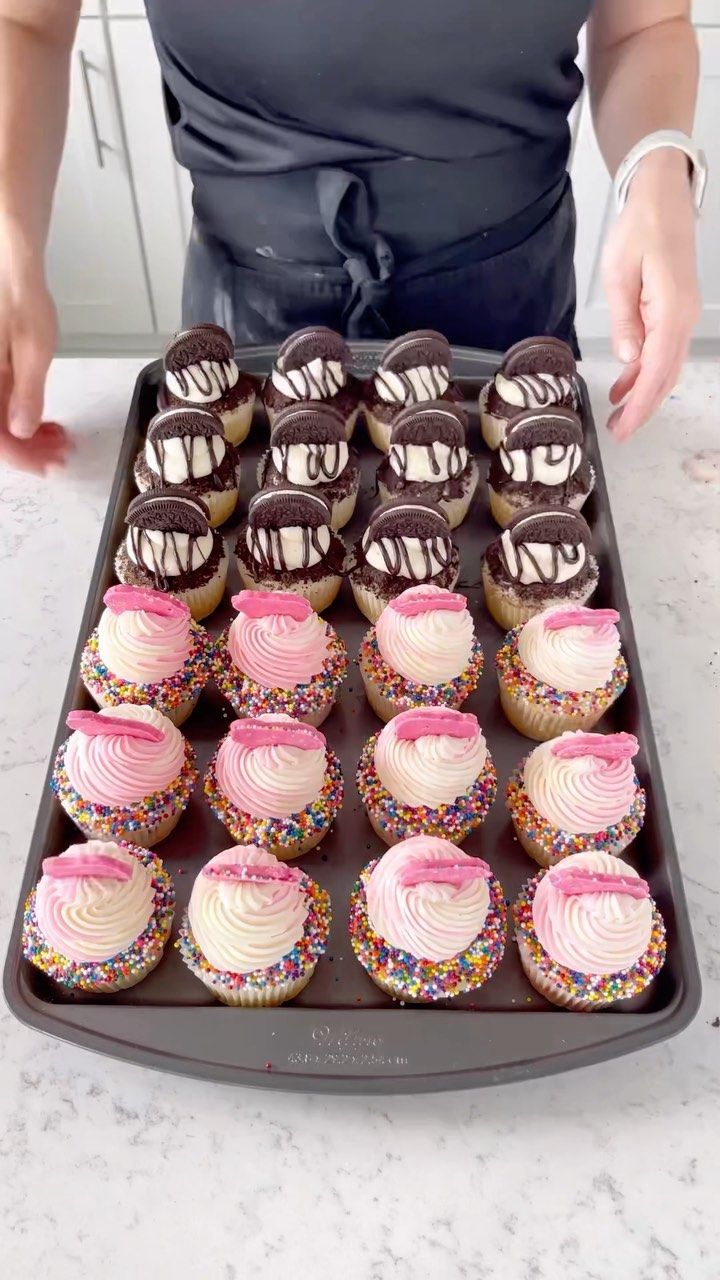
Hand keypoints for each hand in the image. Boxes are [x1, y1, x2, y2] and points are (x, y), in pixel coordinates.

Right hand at [0, 241, 69, 471]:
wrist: (12, 269)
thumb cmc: (21, 301)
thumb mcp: (32, 350)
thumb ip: (27, 394)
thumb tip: (22, 432)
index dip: (22, 458)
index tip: (49, 466)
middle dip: (30, 450)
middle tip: (63, 453)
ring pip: (0, 422)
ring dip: (30, 437)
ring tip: (61, 439)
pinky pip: (2, 406)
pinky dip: (24, 418)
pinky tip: (48, 422)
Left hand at [601, 150, 699, 441]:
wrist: (662, 197)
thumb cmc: (641, 227)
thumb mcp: (620, 273)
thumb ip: (624, 320)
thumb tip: (628, 358)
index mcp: (671, 312)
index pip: (657, 371)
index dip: (640, 404)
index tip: (624, 427)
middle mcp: (683, 318)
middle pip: (665, 375)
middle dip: (643, 407)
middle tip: (619, 432)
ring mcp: (681, 315)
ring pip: (665, 365)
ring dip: (643, 391)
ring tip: (618, 413)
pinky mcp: (674, 310)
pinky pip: (662, 349)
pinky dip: (644, 370)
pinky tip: (625, 383)